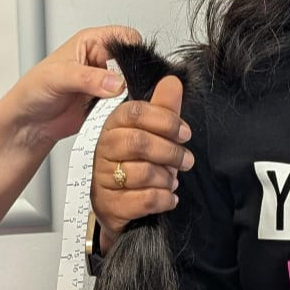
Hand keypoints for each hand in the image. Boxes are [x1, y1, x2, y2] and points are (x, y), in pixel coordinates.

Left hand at [6, 27, 139, 147]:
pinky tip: (112, 116)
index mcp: (91, 42)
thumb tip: (115, 82)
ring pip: (133, 87)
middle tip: (120, 93)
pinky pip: (126, 107)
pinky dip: (124, 112)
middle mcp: (101, 61)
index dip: (133, 52)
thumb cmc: (33, 91)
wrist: (28, 124)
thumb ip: (88, 78)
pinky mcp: (107, 105)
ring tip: (112, 106)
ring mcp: (106, 84)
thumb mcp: (58, 78)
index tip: (128, 71)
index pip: (126, 38)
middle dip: (132, 79)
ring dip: (128, 98)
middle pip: (135, 64)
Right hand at [91, 74, 192, 243]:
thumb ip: (163, 109)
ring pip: (142, 172)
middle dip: (170, 152)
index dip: (165, 121)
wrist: (120, 208)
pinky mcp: (109, 204)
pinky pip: (144, 199)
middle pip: (138, 142)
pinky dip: (164, 198)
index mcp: (113, 127)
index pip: (135, 112)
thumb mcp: (153, 135)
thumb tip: (173, 81)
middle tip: (186, 160)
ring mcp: (103, 178)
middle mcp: (103, 150)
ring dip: (166, 178)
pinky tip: (168, 197)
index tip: (185, 133)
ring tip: (171, 180)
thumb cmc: (137, 167)